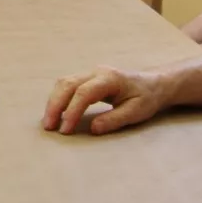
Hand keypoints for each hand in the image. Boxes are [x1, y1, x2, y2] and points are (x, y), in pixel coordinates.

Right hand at [42, 65, 168, 135]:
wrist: (153, 84)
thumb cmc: (146, 98)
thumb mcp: (136, 112)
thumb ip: (115, 119)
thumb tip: (93, 129)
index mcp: (110, 79)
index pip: (84, 93)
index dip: (72, 111)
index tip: (65, 130)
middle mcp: (97, 72)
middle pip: (67, 84)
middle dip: (55, 105)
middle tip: (49, 127)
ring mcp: (90, 73)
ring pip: (64, 83)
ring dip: (53, 102)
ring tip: (49, 122)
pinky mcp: (87, 78)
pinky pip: (67, 85)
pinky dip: (58, 98)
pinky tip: (55, 113)